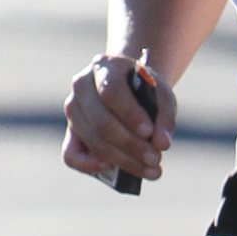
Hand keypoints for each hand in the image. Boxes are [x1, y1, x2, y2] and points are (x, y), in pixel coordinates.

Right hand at [63, 50, 173, 184]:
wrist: (131, 90)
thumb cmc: (146, 92)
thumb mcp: (163, 97)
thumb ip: (166, 118)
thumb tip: (162, 144)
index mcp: (105, 66)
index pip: (111, 91)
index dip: (130, 114)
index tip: (149, 132)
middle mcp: (81, 86)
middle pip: (101, 122)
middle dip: (131, 145)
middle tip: (156, 159)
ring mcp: (73, 109)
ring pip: (93, 140)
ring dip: (123, 160)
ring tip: (151, 169)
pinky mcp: (71, 132)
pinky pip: (70, 155)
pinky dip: (89, 166)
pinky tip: (111, 168)